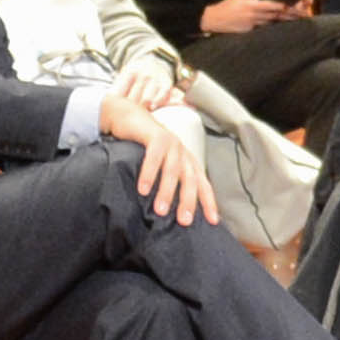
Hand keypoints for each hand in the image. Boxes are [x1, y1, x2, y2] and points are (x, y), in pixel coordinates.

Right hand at [109, 93, 219, 225]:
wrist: (128, 117)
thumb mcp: (159, 166)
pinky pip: (154, 157)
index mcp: (187, 162)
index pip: (203, 184)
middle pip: (191, 180)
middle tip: (184, 221)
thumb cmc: (143, 147)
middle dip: (189, 201)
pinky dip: (149, 174)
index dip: (208, 202)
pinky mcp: (155, 135)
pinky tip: (143, 189)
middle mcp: (183, 153)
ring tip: (161, 210)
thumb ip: (166, 183)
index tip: (212, 221)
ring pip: (173, 170)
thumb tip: (167, 212)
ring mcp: (171, 143)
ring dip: (167, 192)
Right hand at [201, 0, 283, 36]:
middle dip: (285, 15)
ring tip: (290, 19)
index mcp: (250, 6)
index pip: (269, 6)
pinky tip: (275, 24)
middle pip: (272, 16)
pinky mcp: (249, 31)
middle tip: (297, 15)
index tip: (289, 6)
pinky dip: (267, 25)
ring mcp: (251, 25)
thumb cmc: (226, 5)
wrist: (214, 20)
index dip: (280, 6)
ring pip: (268, 22)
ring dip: (278, 21)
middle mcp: (252, 16)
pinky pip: (261, 27)